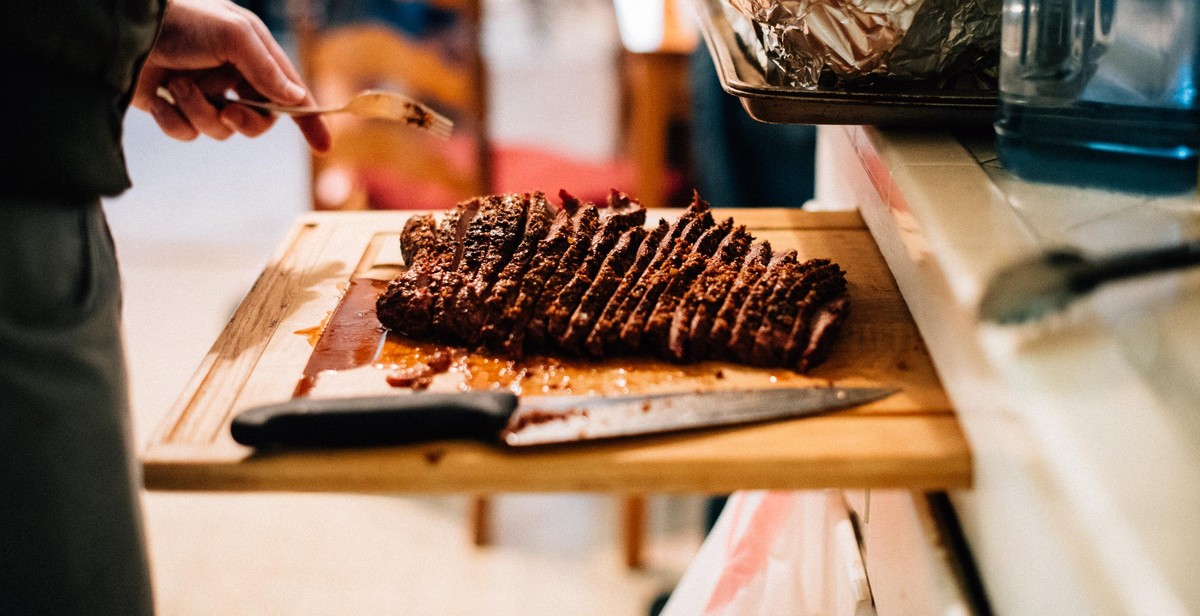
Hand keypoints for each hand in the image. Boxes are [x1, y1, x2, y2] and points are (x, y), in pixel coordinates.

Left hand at [132, 0, 330, 151]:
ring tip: (177, 86)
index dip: (308, 119)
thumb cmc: (181, 22)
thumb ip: (267, 69)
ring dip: (198, 112)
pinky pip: (187, 133)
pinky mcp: (174, 107)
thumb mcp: (233, 36)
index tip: (322, 146)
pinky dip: (172, 119)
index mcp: (252, 55)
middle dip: (244, 120)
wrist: (122, 30)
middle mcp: (231, 75)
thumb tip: (296, 99)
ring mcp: (202, 93)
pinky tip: (158, 97)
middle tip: (228, 110)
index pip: (290, 92)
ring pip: (219, 129)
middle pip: (258, 120)